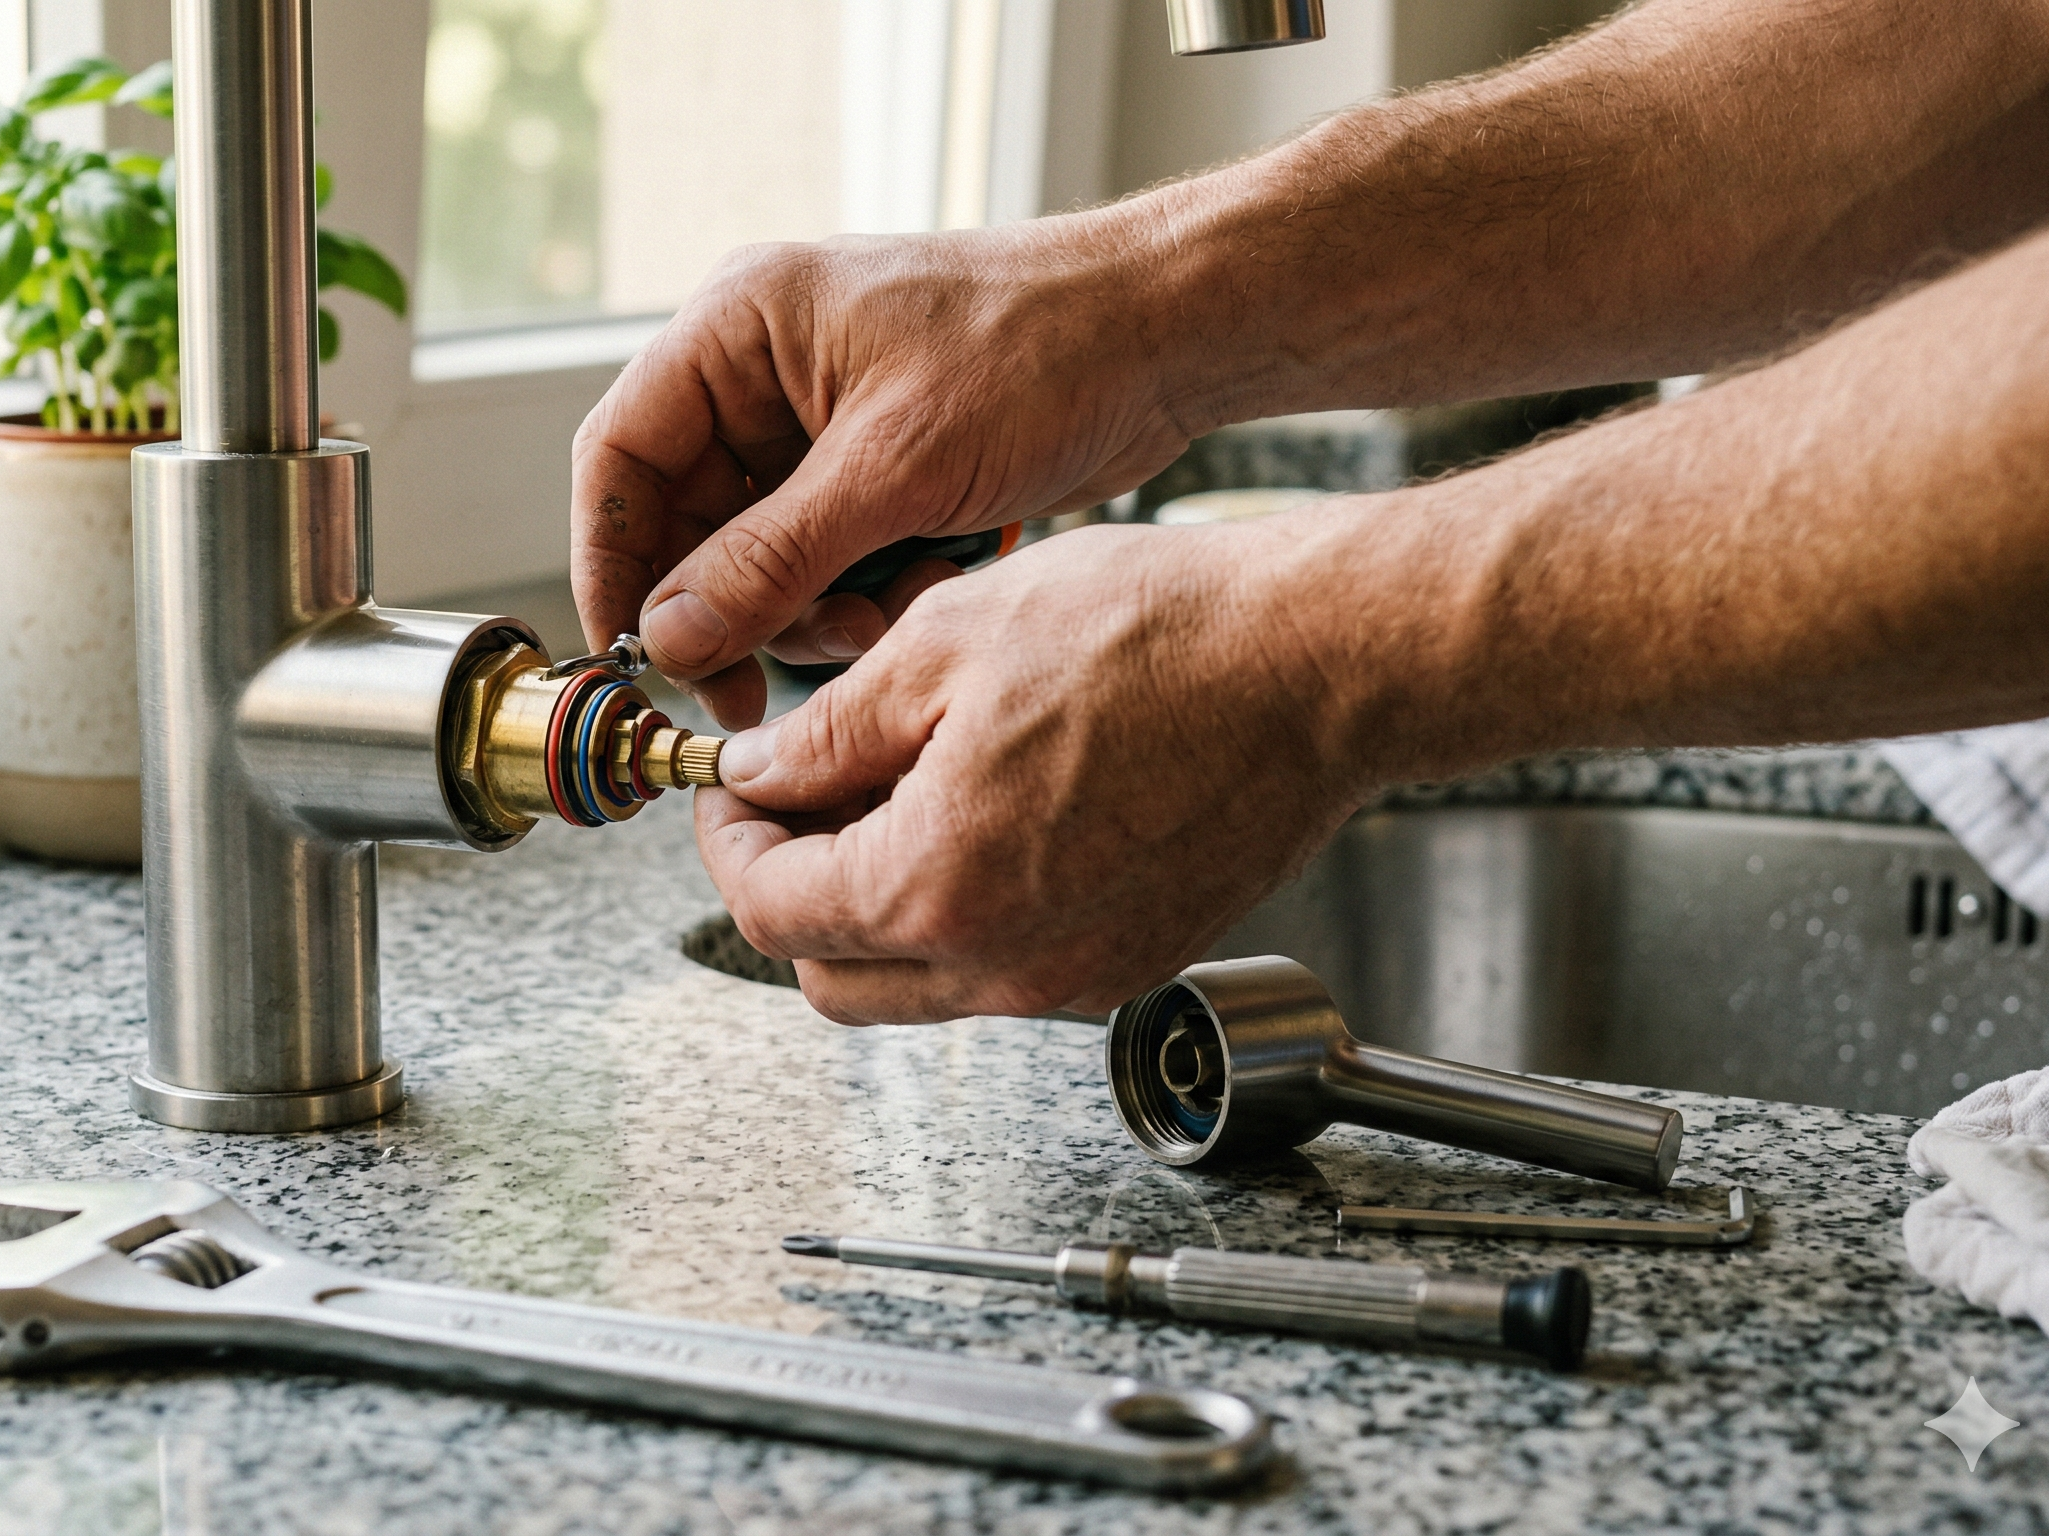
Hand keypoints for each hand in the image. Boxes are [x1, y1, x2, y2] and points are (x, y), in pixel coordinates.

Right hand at [571, 212, 1202, 728]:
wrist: (1165, 338)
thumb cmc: (1038, 351)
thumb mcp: (891, 469)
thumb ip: (768, 560)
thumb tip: (670, 635)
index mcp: (739, 327)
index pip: (622, 454)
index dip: (613, 560)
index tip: (631, 654)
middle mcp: (764, 370)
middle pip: (687, 520)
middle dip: (732, 608)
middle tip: (752, 691)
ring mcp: (819, 422)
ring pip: (758, 556)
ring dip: (811, 609)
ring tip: (884, 615)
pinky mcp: (875, 468)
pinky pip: (826, 558)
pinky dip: (864, 591)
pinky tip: (927, 583)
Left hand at [694, 520, 1378, 1023]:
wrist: (1320, 661)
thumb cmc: (1160, 635)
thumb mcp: (942, 646)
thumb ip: (828, 734)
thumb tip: (762, 776)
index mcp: (937, 889)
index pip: (770, 910)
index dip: (728, 842)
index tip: (730, 791)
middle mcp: (1005, 965)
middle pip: (830, 976)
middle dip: (789, 889)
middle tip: (792, 800)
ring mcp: (1076, 978)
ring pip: (917, 985)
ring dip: (873, 908)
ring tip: (888, 794)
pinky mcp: (1132, 961)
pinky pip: (1003, 970)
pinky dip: (960, 914)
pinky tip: (977, 814)